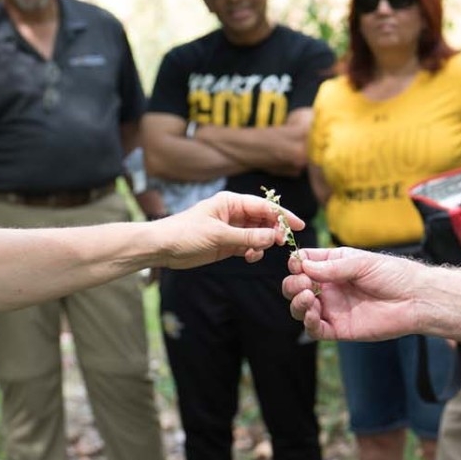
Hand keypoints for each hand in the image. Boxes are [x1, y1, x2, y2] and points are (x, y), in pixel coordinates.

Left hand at [157, 191, 303, 268]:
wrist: (162, 248)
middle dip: (274, 230)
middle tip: (281, 242)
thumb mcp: (218, 235)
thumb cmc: (185, 234)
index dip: (283, 215)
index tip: (298, 225)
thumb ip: (247, 237)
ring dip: (262, 243)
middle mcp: (233, 213)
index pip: (264, 206)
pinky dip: (253, 251)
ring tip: (258, 251)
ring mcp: (231, 229)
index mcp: (231, 202)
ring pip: (258, 234)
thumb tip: (272, 236)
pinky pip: (248, 246)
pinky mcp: (227, 243)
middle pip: (263, 220)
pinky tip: (249, 256)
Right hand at [282, 248, 422, 340]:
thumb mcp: (361, 263)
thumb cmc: (393, 274)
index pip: (304, 264)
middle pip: (296, 287)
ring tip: (308, 297)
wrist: (415, 299)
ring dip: (297, 303)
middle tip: (305, 284)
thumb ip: (332, 266)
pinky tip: (313, 314)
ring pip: (301, 308)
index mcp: (333, 266)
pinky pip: (315, 329)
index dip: (296, 264)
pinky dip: (308, 323)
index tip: (298, 265)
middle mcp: (330, 287)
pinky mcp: (339, 328)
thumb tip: (304, 267)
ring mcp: (333, 308)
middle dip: (293, 285)